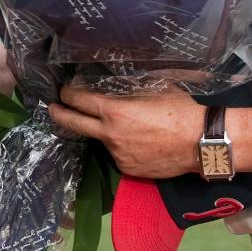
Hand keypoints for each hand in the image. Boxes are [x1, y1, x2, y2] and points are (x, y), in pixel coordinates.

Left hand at [47, 85, 203, 179]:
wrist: (200, 143)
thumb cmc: (179, 110)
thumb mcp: (153, 88)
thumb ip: (130, 87)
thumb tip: (116, 81)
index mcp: (114, 112)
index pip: (79, 101)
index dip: (68, 94)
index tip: (63, 91)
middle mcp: (110, 135)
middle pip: (74, 125)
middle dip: (59, 114)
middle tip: (52, 108)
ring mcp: (117, 155)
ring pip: (102, 140)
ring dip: (104, 132)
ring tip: (124, 125)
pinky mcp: (127, 169)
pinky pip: (118, 154)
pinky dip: (122, 147)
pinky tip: (139, 141)